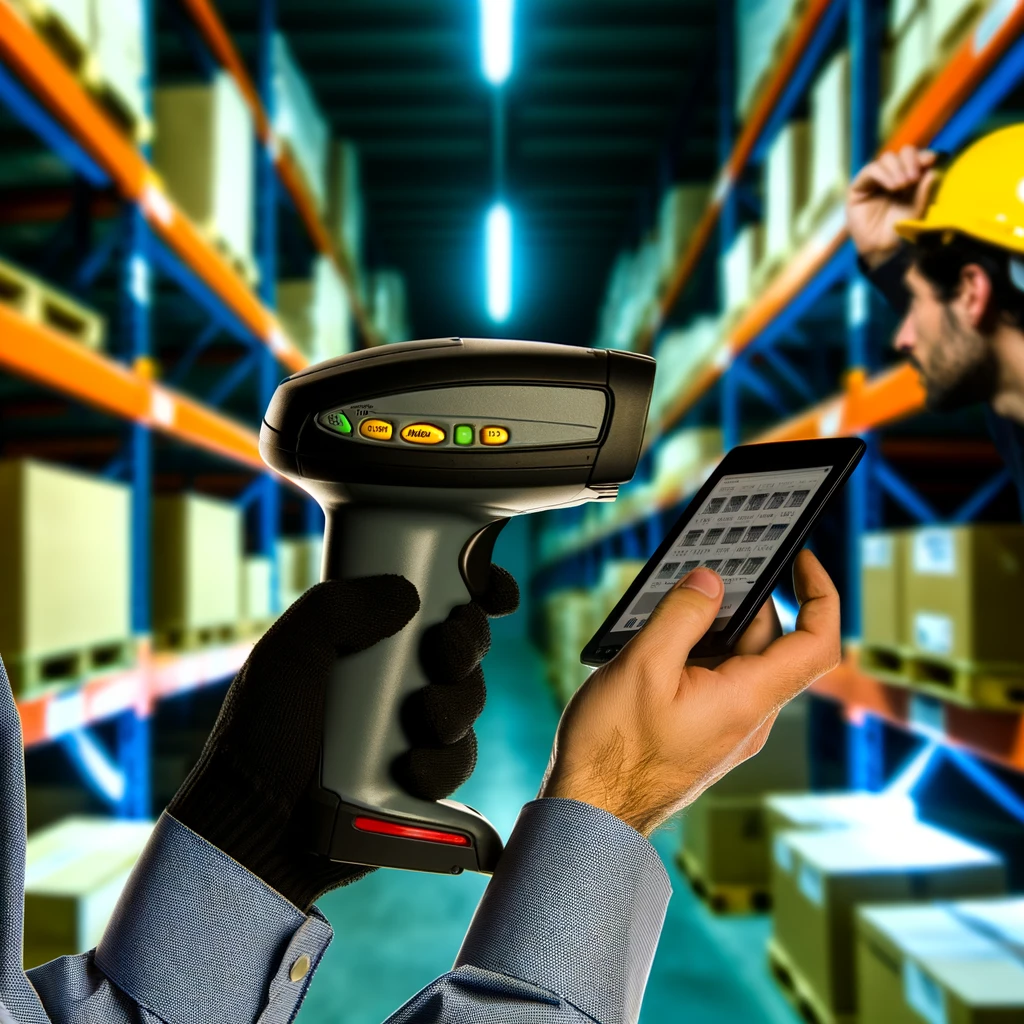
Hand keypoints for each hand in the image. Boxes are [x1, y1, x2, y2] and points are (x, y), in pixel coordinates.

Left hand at [168, 565, 518, 910]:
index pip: (437, 598)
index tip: (492, 593)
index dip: (478, 588)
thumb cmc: (260, 731)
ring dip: (457, 705)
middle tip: (447, 656)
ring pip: (469, 701)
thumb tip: (409, 595)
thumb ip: (338, 607)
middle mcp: (397, 676)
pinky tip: (411, 768)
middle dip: (468, 645)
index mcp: (369, 635)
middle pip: (465, 645)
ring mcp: (413, 726)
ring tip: (424, 719)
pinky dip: (442, 762)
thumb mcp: (288, 653)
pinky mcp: (423, 777)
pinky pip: (459, 761)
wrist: (255, 823)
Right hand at [538, 551, 839, 836]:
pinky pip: (717, 681)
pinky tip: (657, 647)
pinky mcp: (706, 734)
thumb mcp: (643, 665)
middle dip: (740, 602)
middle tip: (701, 576)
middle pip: (770, 642)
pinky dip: (697, 653)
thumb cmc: (614, 750)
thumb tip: (711, 580)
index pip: (817, 643)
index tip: (803, 560)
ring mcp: (729, 728)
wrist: (591, 811)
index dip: (821, 595)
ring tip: (665, 614)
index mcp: (747, 699)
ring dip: (712, 628)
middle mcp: (749, 716)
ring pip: (739, 661)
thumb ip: (681, 615)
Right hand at [847, 146, 938, 268]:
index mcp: (910, 178)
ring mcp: (875, 181)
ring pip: (887, 158)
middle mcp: (893, 176)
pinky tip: (893, 186)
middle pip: (902, 153)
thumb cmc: (901, 232)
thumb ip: (925, 190)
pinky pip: (871, 170)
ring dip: (897, 167)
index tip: (931, 160)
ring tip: (903, 185)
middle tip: (915, 177)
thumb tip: (934, 169)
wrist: (882, 250)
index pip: (917, 158)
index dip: (923, 155)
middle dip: (910, 160)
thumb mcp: (918, 209)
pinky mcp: (859, 188)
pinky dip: (883, 174)